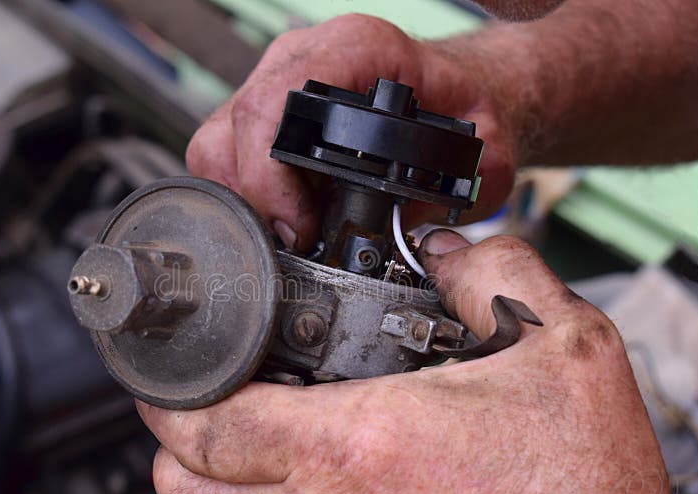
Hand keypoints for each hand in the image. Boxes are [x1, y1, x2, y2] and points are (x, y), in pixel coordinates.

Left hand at [140, 230, 683, 493]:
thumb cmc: (582, 486)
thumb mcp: (560, 345)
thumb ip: (494, 275)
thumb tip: (447, 252)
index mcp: (361, 441)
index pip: (212, 418)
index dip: (176, 388)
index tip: (180, 365)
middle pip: (187, 476)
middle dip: (179, 428)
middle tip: (204, 392)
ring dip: (194, 488)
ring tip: (220, 450)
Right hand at [185, 14, 516, 250]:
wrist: (459, 92)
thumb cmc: (465, 112)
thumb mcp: (479, 151)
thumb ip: (448, 191)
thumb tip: (401, 235)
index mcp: (355, 51)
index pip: (272, 107)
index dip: (270, 177)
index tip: (299, 226)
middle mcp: (305, 57)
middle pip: (232, 129)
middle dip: (252, 199)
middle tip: (291, 239)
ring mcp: (279, 80)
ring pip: (218, 143)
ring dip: (244, 198)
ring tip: (287, 229)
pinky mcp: (268, 108)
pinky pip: (227, 152)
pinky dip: (246, 192)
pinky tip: (282, 213)